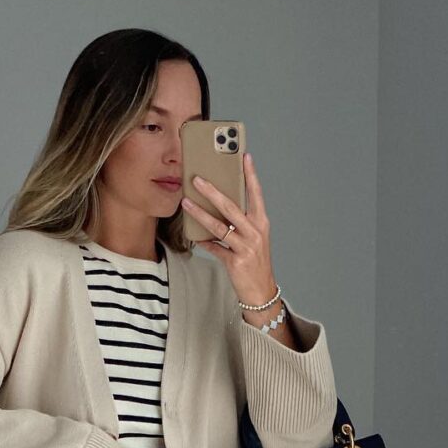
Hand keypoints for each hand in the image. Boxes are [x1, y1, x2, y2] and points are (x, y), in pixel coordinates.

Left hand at [181, 153, 277, 307]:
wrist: (261, 291)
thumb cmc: (255, 261)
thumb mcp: (253, 238)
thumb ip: (240, 221)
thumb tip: (217, 204)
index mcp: (261, 223)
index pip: (256, 193)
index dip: (250, 175)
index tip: (244, 156)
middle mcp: (255, 233)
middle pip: (231, 207)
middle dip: (212, 191)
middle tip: (197, 178)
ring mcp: (245, 248)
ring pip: (218, 226)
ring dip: (200, 213)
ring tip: (186, 202)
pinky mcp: (235, 262)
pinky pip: (214, 248)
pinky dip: (203, 241)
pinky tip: (194, 235)